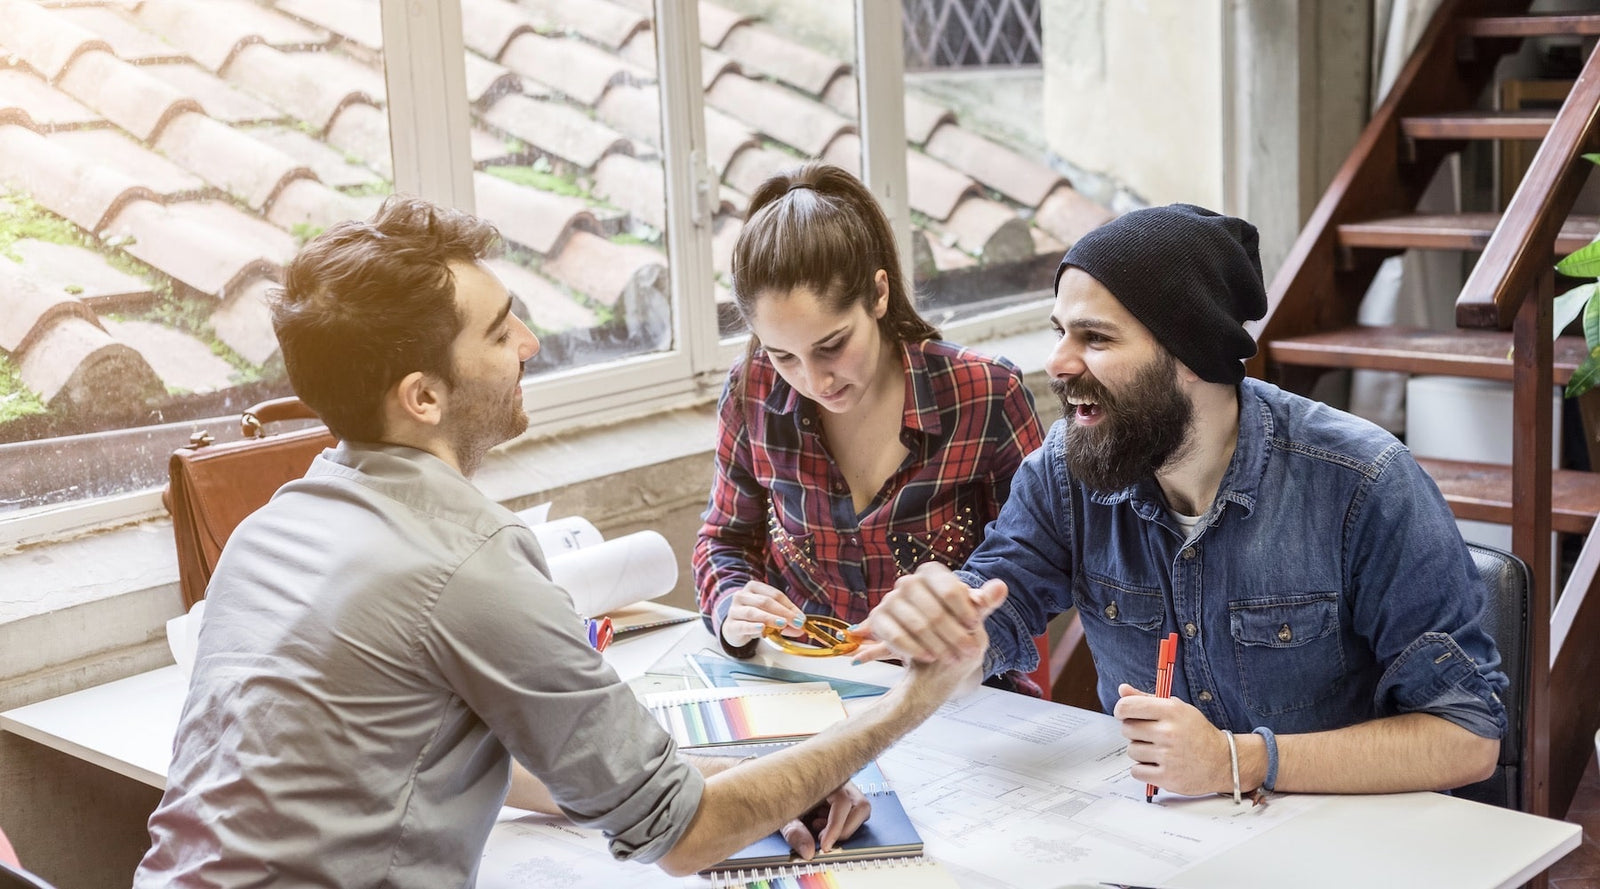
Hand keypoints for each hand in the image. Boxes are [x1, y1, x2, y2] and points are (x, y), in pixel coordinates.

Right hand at [720, 581, 805, 647]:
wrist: (734, 629)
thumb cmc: (754, 618)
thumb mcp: (771, 615)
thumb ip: (786, 620)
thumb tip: (800, 626)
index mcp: (754, 587)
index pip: (775, 594)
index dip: (789, 606)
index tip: (800, 618)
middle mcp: (742, 595)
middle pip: (765, 601)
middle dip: (783, 612)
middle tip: (795, 622)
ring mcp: (734, 610)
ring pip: (753, 612)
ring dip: (770, 618)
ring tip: (782, 624)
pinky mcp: (730, 625)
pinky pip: (743, 625)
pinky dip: (753, 627)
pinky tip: (762, 629)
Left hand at [779, 781, 870, 858]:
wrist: (782, 787)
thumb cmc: (784, 794)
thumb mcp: (785, 813)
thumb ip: (794, 832)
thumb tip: (809, 852)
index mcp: (827, 779)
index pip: (842, 802)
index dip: (836, 827)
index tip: (825, 845)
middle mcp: (840, 782)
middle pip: (861, 807)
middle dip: (844, 829)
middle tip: (823, 840)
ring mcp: (845, 789)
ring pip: (860, 810)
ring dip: (843, 826)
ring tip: (818, 827)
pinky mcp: (846, 798)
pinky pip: (853, 814)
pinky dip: (839, 824)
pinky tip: (819, 822)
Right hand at [851, 562, 1005, 664]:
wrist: (927, 637)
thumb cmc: (952, 618)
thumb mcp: (970, 611)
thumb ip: (984, 600)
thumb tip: (1001, 587)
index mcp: (931, 573)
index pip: (950, 589)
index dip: (965, 610)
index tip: (975, 626)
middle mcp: (907, 582)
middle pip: (935, 611)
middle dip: (955, 635)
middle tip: (970, 652)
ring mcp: (890, 600)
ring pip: (917, 625)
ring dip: (938, 645)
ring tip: (953, 658)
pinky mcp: (878, 618)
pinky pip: (896, 635)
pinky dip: (914, 648)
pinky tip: (929, 657)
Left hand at [1113, 683, 1230, 796]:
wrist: (1222, 761)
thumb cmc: (1197, 733)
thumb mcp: (1177, 708)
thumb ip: (1147, 699)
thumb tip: (1122, 689)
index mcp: (1171, 711)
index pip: (1127, 706)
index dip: (1122, 710)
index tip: (1125, 714)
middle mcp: (1169, 732)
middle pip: (1126, 729)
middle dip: (1135, 732)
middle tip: (1150, 735)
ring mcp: (1168, 756)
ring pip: (1131, 751)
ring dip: (1141, 752)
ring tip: (1160, 751)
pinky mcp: (1167, 777)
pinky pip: (1136, 771)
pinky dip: (1144, 769)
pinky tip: (1158, 764)